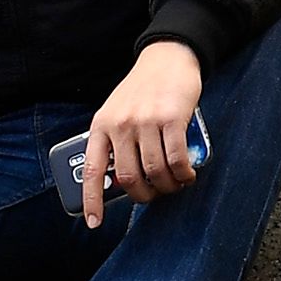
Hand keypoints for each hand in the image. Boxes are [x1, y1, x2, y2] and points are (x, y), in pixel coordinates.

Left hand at [79, 39, 205, 227]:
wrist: (168, 57)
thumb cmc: (143, 88)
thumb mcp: (116, 111)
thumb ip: (114, 140)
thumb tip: (121, 179)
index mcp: (101, 126)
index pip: (93, 171)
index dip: (92, 200)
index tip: (93, 223)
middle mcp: (121, 125)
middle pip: (130, 177)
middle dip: (143, 195)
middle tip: (153, 195)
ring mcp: (146, 122)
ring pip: (155, 170)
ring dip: (167, 186)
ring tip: (174, 186)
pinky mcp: (172, 118)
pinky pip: (176, 158)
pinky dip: (183, 173)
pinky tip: (187, 175)